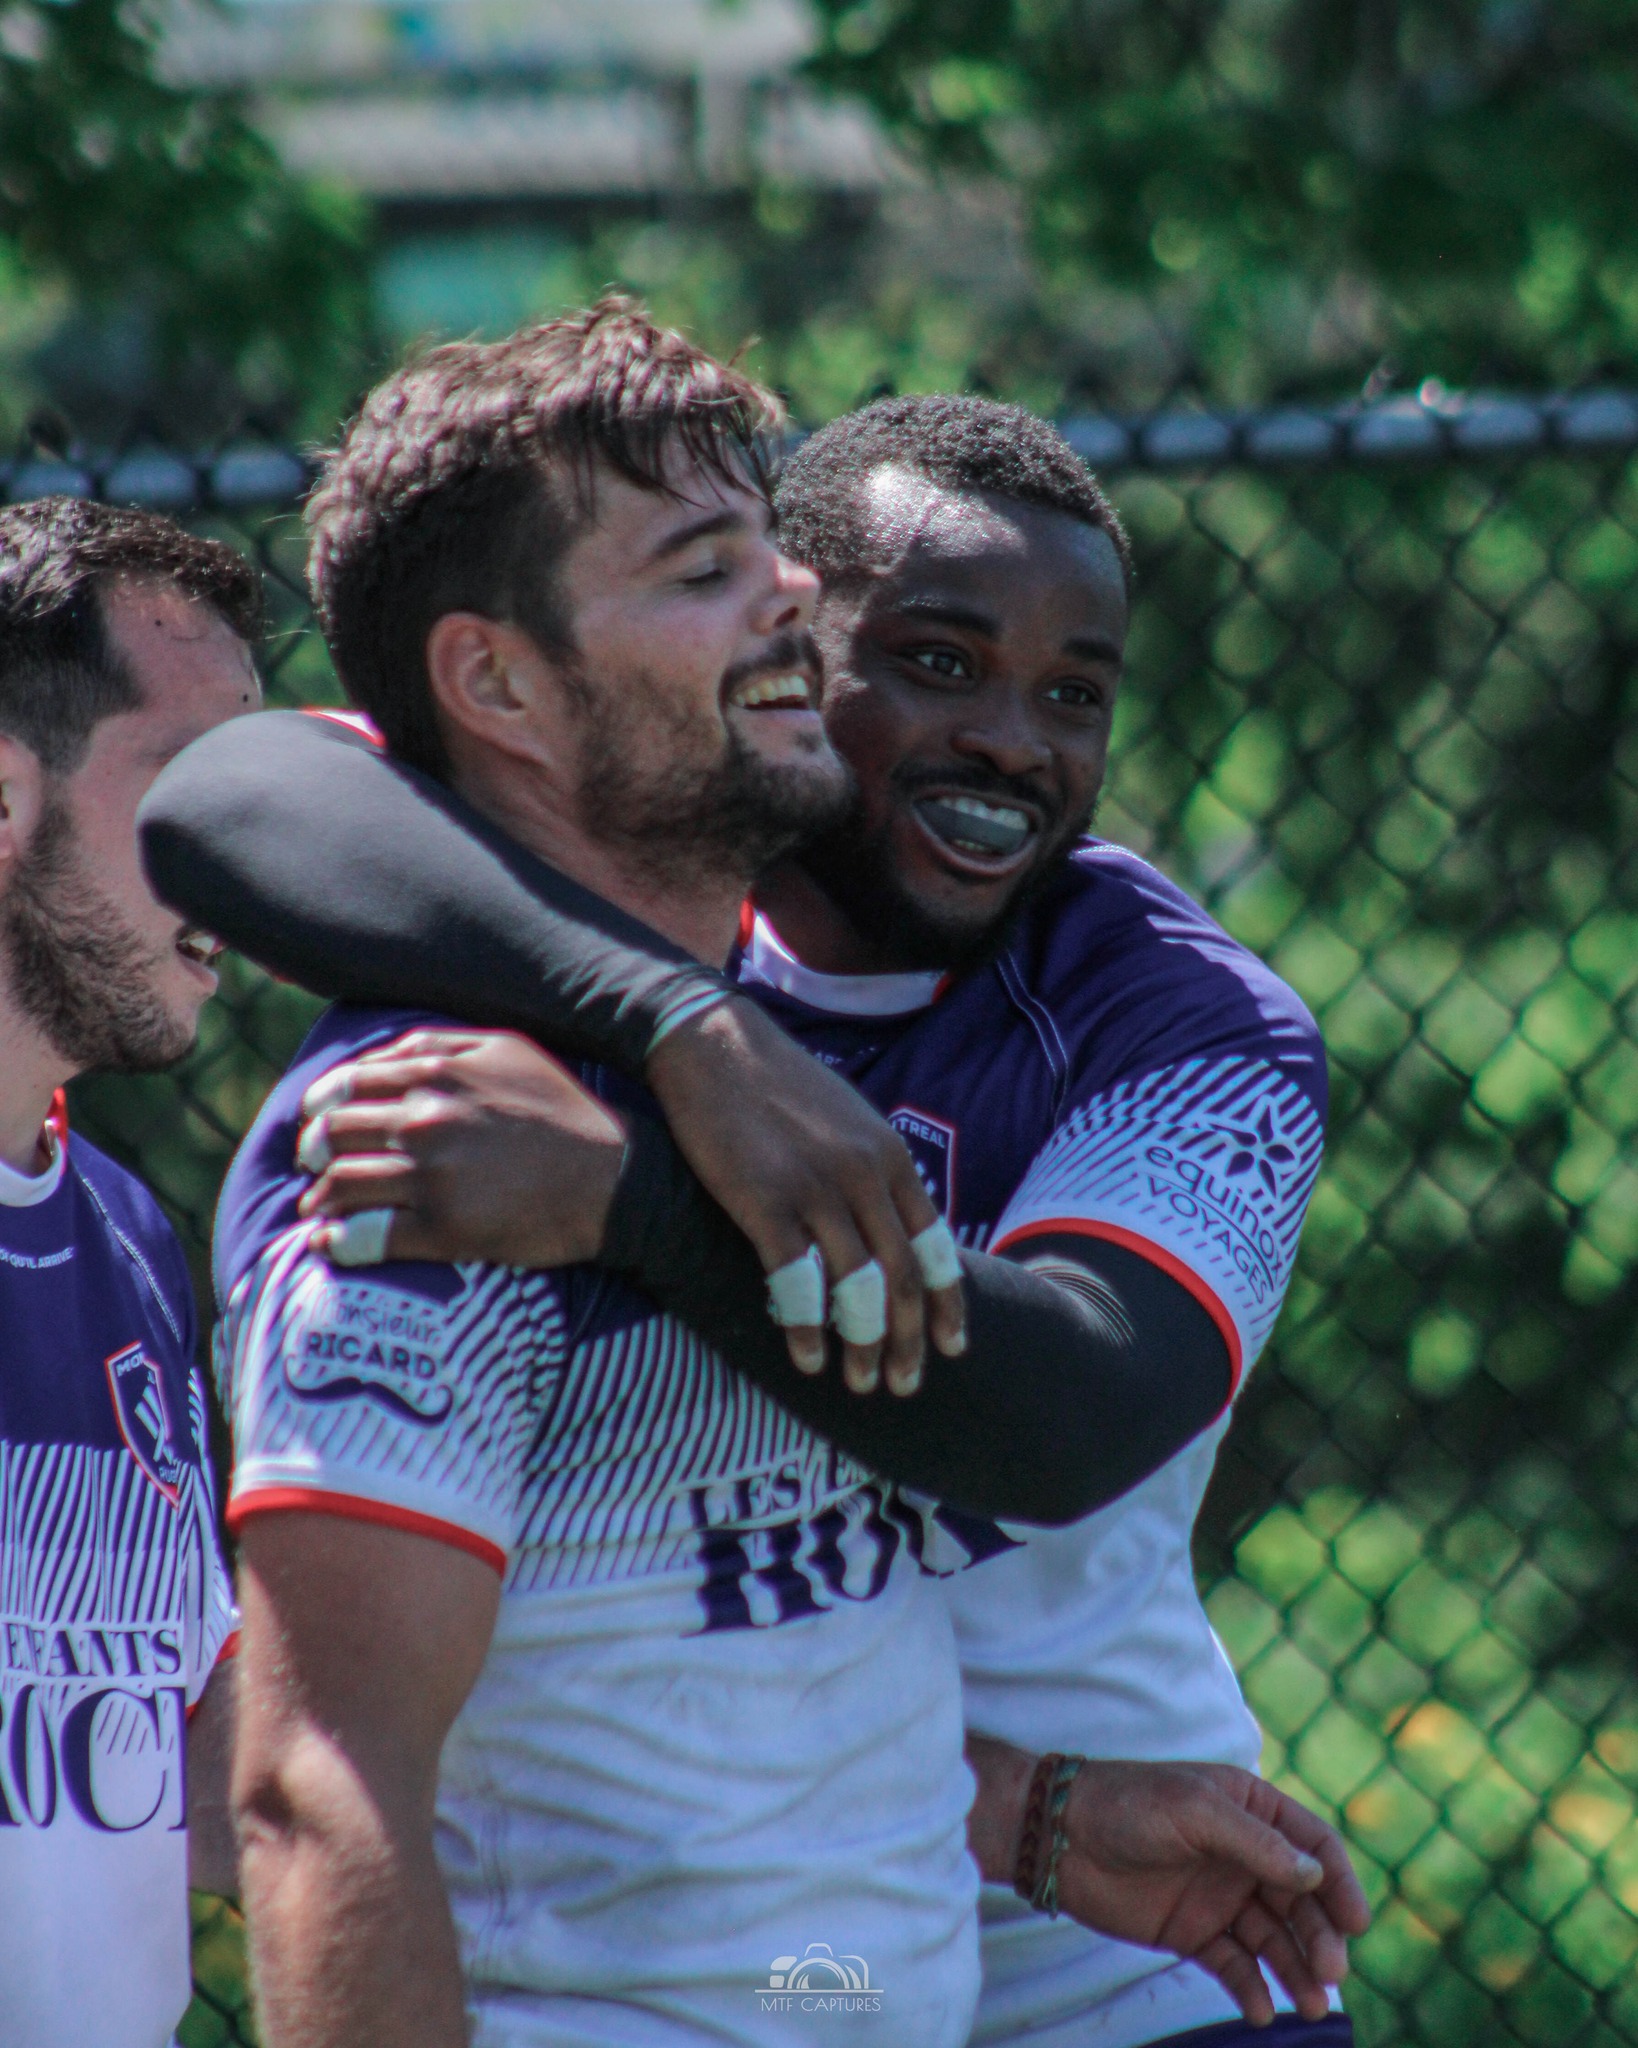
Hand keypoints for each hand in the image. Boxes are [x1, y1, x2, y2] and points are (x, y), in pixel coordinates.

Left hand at [296, 1030, 626, 1266]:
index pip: (344, 1086)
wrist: (613, 1178)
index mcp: (436, 1073)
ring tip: (318, 1209)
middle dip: (312, 1154)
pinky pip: (366, 1238)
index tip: (318, 1122)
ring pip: (341, 1186)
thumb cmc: (562, 1111)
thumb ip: (440, 1045)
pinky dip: (337, 1243)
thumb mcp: (507, 1050)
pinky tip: (331, 1245)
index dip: (320, 1106)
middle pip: (332, 1136)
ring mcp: (433, 1177)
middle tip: (313, 1168)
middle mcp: (427, 1120)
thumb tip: (383, 1056)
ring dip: (319, 1200)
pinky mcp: (445, 1229)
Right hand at [646, 998, 965, 1396]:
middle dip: (910, 1338)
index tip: (953, 1346)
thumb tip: (895, 1222)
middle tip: (906, 1384)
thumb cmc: (777, 1087)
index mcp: (889, 1157)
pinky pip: (797, 1282)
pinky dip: (807, 1328)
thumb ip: (875, 1170)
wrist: (713, 1046)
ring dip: (863, 1345)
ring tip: (860, 1383)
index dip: (946, 1302)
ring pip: (858, 1287)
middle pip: (902, 1275)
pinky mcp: (765, 1201)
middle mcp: (863, 1175)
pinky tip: (807, 1358)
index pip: (934, 1244)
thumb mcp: (848, 1119)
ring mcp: (816, 1189)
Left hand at [967, 1737, 1370, 2028]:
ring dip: (1296, 1971)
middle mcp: (1243, 1855)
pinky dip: (1251, 1988)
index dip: (1338, 1882)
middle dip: (1320, 1936)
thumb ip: (1255, 1844)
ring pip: (1274, 1939)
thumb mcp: (1194, 1811)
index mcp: (1250, 1810)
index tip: (1356, 1922)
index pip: (1313, 1846)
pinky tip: (1260, 2011)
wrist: (1058, 1836)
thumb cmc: (1128, 1804)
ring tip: (1309, 2004)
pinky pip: (1235, 1965)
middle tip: (1329, 1973)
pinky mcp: (1193, 1933)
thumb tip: (1314, 1874)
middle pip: (1301, 1900)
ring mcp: (1220, 1896)